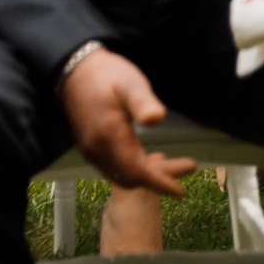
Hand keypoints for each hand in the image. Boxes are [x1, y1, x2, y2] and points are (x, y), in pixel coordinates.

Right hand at [61, 49, 195, 198]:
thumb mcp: (130, 84)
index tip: (180, 192)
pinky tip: (149, 160)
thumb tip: (156, 119)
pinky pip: (114, 167)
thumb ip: (143, 102)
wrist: (74, 71)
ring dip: (147, 175)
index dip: (158, 183)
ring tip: (176, 164)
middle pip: (130, 177)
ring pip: (121, 174)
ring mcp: (91, 149)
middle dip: (159, 179)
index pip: (136, 171)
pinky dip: (134, 169)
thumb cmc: (107, 75)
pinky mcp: (90, 145)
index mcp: (109, 137)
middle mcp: (97, 150)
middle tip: (189, 167)